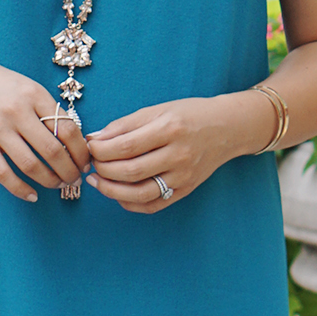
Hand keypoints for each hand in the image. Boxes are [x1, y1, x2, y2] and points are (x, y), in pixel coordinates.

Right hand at [0, 44, 91, 202]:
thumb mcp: (26, 86)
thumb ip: (47, 110)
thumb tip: (73, 141)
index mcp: (33, 94)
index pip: (67, 128)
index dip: (81, 151)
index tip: (85, 161)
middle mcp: (16, 110)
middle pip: (53, 151)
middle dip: (69, 170)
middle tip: (75, 178)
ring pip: (31, 165)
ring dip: (50, 181)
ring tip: (58, 185)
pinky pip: (3, 173)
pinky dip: (20, 189)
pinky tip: (32, 195)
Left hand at [85, 97, 243, 214]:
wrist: (227, 128)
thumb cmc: (189, 115)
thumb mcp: (157, 110)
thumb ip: (125, 125)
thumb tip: (94, 139)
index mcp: (170, 129)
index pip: (126, 146)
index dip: (101, 150)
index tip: (89, 147)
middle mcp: (179, 155)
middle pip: (130, 171)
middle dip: (103, 169)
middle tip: (92, 163)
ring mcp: (183, 177)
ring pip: (140, 193)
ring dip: (111, 190)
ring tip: (97, 181)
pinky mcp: (185, 191)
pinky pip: (153, 205)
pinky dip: (130, 203)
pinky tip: (118, 193)